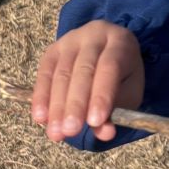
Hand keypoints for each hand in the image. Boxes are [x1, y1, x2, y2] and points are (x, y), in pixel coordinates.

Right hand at [31, 20, 144, 142]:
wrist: (107, 49)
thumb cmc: (121, 75)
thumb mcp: (128, 91)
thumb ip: (117, 111)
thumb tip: (104, 133)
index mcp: (121, 42)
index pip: (110, 67)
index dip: (101, 95)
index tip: (94, 122)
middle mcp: (94, 36)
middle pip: (83, 70)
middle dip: (75, 104)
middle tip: (70, 131)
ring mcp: (71, 40)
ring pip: (61, 73)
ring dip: (56, 106)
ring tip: (56, 132)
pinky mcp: (53, 49)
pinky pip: (44, 73)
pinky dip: (41, 97)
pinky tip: (40, 117)